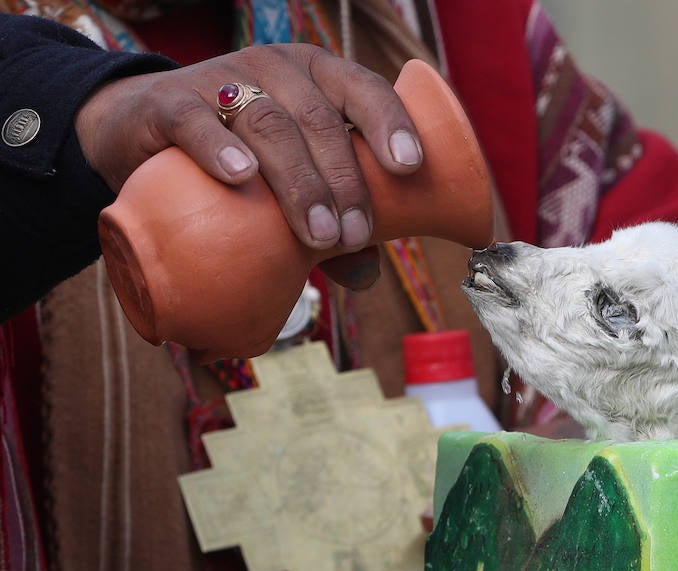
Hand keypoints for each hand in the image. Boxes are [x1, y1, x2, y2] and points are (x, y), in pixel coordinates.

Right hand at [75, 44, 424, 288]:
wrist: (148, 133)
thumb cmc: (245, 160)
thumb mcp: (293, 187)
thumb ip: (332, 224)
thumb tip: (365, 273)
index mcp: (318, 78)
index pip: (362, 88)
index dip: (389, 123)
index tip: (409, 168)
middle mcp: (275, 70)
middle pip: (319, 118)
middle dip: (343, 181)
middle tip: (352, 237)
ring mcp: (221, 79)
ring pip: (268, 123)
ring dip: (298, 181)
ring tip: (318, 235)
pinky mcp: (169, 103)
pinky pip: (196, 121)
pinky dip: (219, 149)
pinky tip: (242, 179)